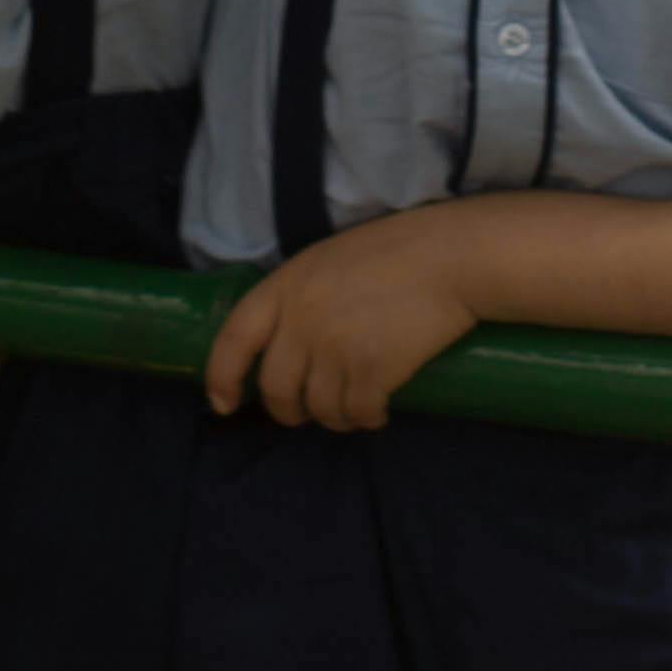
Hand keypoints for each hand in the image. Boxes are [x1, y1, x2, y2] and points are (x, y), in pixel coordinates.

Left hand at [203, 208, 485, 428]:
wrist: (450, 257)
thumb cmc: (395, 252)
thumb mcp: (328, 260)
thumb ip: (300, 298)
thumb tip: (286, 346)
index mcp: (286, 286)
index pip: (235, 339)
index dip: (221, 377)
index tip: (224, 403)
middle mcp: (302, 320)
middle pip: (275, 389)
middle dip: (289, 411)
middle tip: (307, 412)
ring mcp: (335, 347)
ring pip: (320, 409)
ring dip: (335, 417)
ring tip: (354, 405)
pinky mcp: (371, 371)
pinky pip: (357, 414)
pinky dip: (367, 419)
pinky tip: (378, 410)